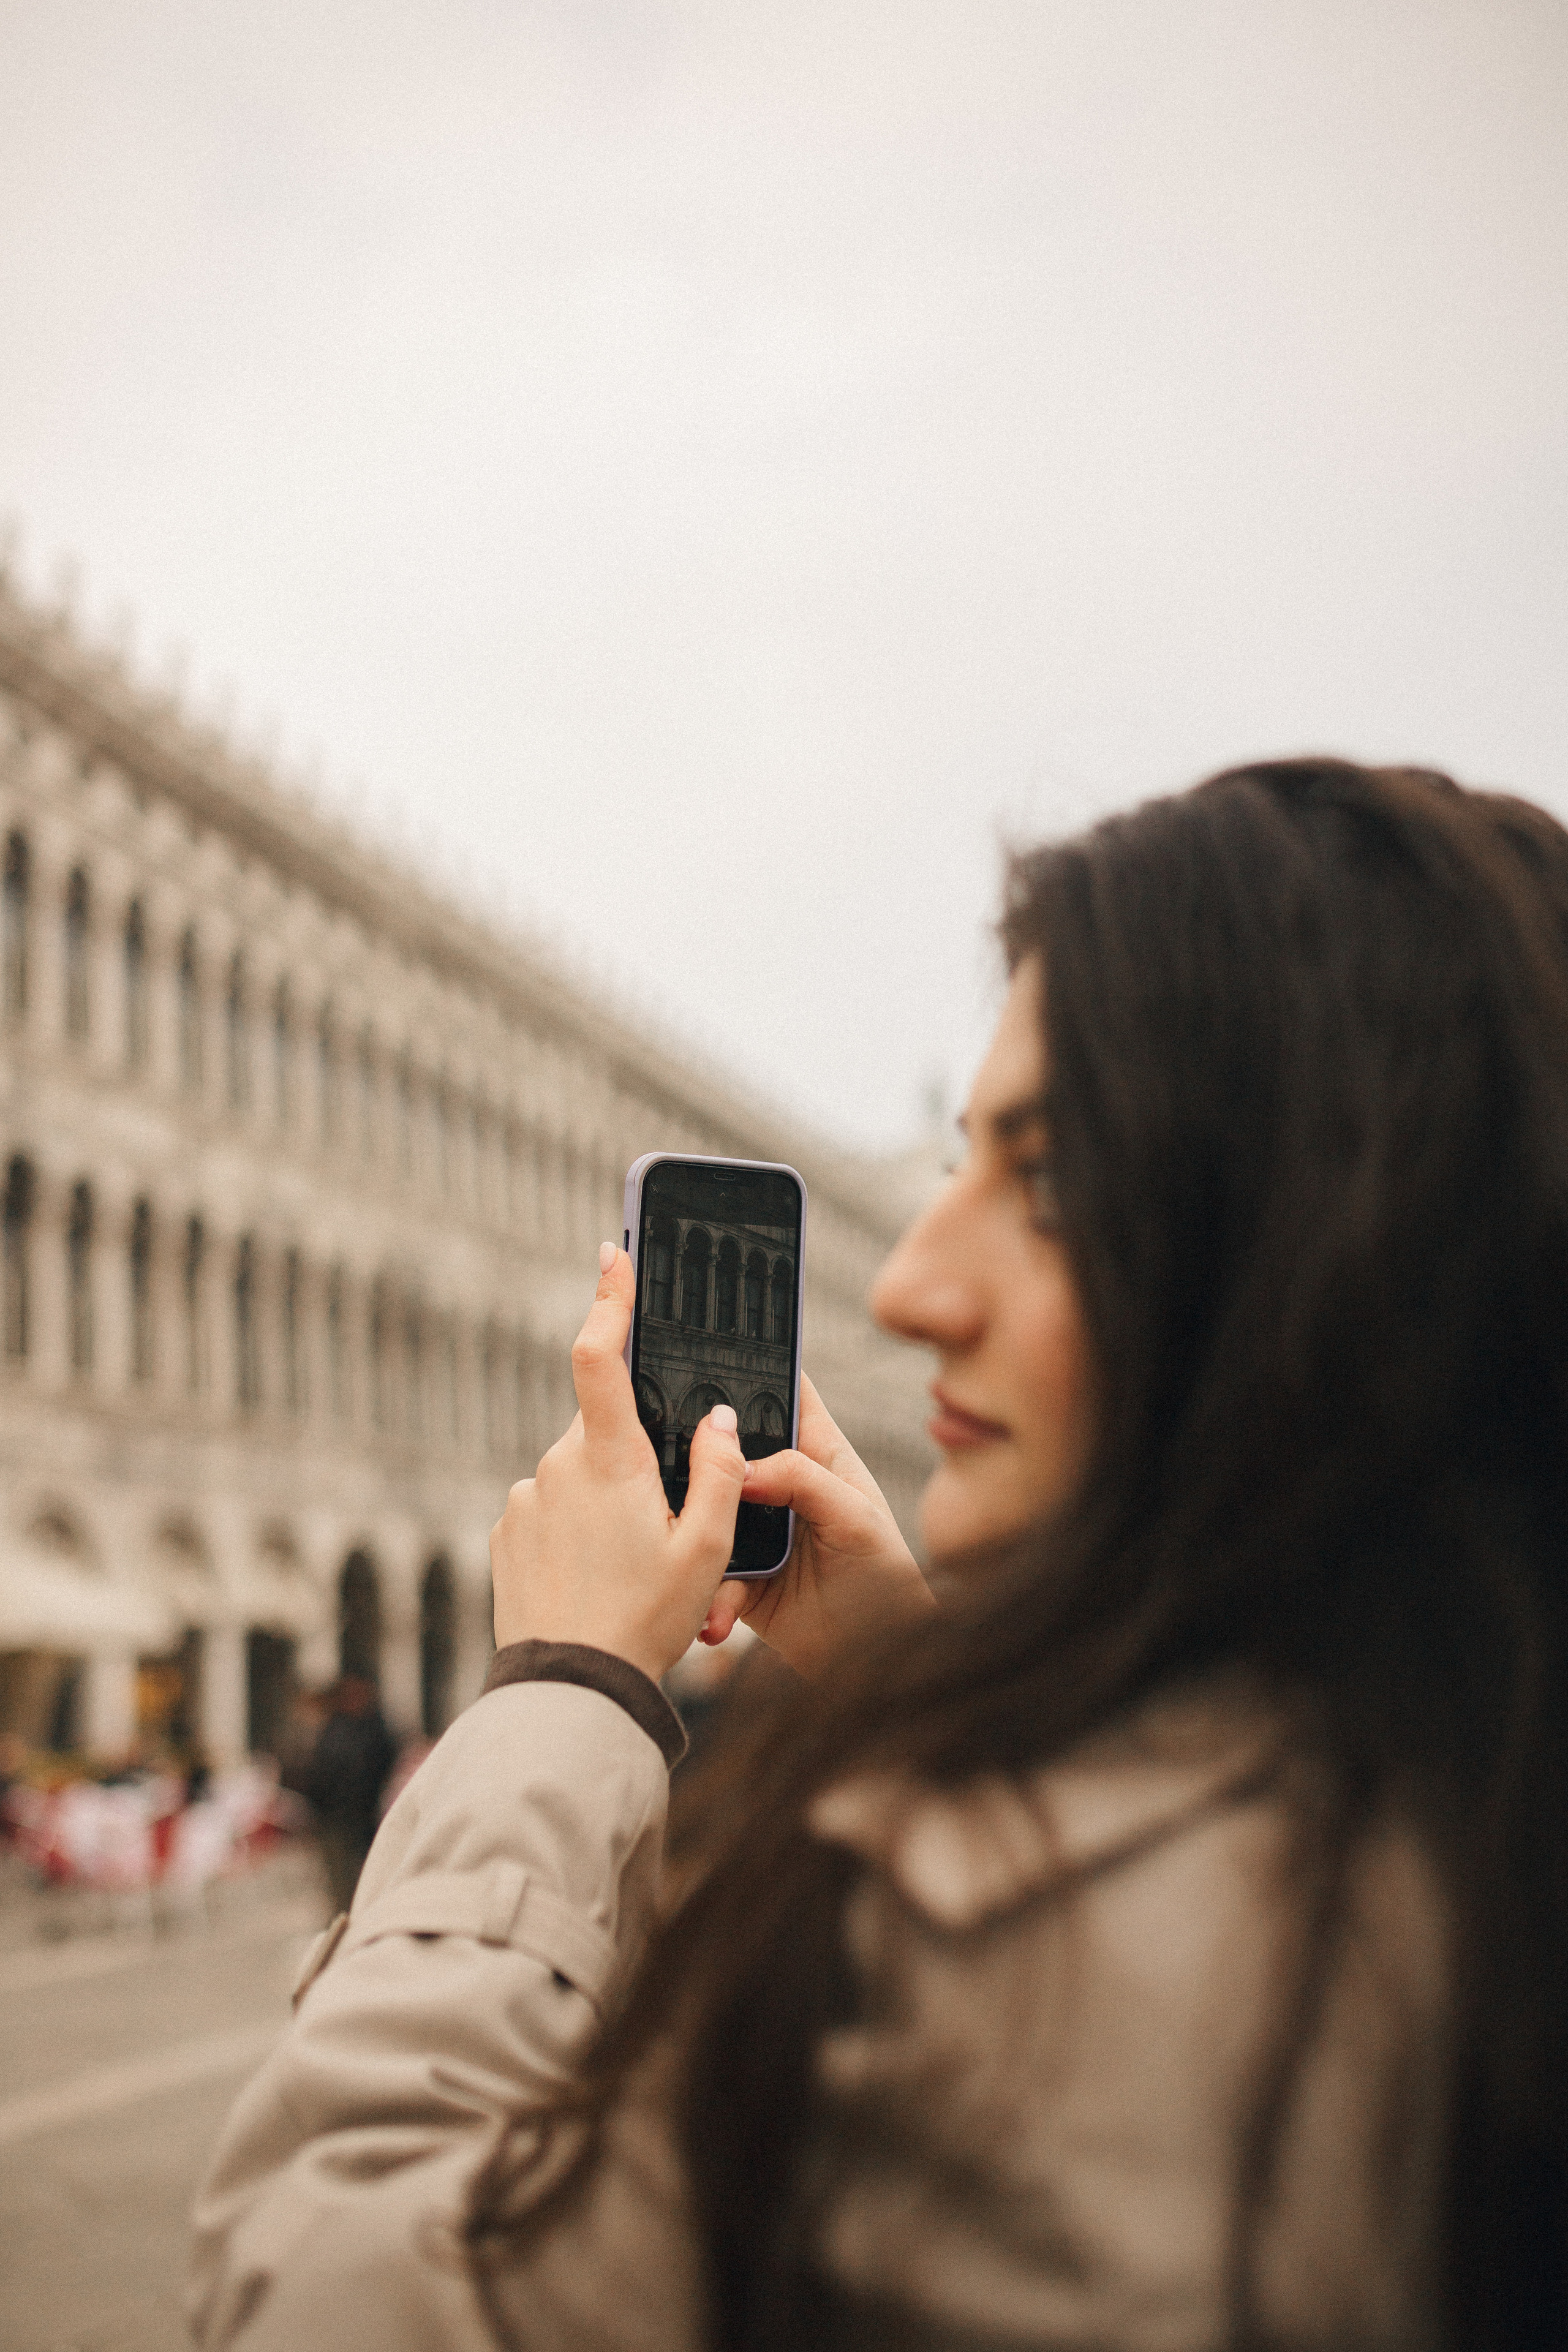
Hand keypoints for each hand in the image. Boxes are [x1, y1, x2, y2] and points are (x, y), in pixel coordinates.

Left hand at [490, 1245, 744, 1683]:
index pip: (599, 1356)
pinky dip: (578, 1531)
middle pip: (604, 1429)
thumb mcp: (706, 1550)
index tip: (613, 1253)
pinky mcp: (506, 1535)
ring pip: (579, 1473)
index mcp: (609, 1460)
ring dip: (608, 1499)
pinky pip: (551, 1511)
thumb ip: (720, 1472)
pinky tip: (597, 1579)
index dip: (609, 1299)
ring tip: (633, 1568)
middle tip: (666, 1519)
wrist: (568, 1691)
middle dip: (637, 1454)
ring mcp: (525, 1500)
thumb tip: (718, 1419)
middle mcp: (556, 1466)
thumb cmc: (645, 1621)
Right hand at [697, 1374, 934, 1677]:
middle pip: (729, 1449)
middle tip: (672, 1456)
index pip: (784, 1393)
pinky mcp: (739, 1577)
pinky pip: (707, 1572)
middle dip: (700, 1451)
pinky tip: (713, 1618)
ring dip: (695, 1527)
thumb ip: (802, 1479)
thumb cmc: (886, 1578)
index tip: (708, 1352)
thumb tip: (739, 1467)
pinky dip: (707, 1595)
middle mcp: (780, 1485)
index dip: (754, 1367)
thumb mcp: (857, 1516)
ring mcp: (756, 1530)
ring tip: (683, 1544)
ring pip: (707, 1509)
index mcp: (817, 1453)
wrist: (878, 1656)